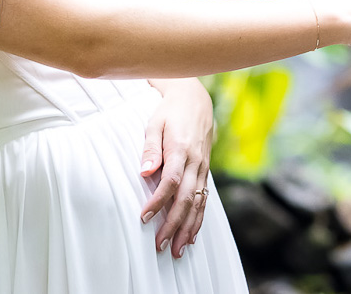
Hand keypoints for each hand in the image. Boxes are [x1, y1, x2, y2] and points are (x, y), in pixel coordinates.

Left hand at [139, 79, 214, 257]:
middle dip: (174, 224)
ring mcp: (203, 168)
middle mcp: (196, 162)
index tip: (145, 218)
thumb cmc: (170, 112)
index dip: (158, 201)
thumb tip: (145, 171)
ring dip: (188, 228)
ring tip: (177, 250)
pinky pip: (204, 200)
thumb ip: (151, 147)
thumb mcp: (156, 123)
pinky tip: (191, 236)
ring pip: (198, 203)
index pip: (171, 181)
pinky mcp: (205, 172)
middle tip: (160, 245)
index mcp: (182, 149)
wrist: (195, 100)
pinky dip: (199, 220)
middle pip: (187, 198)